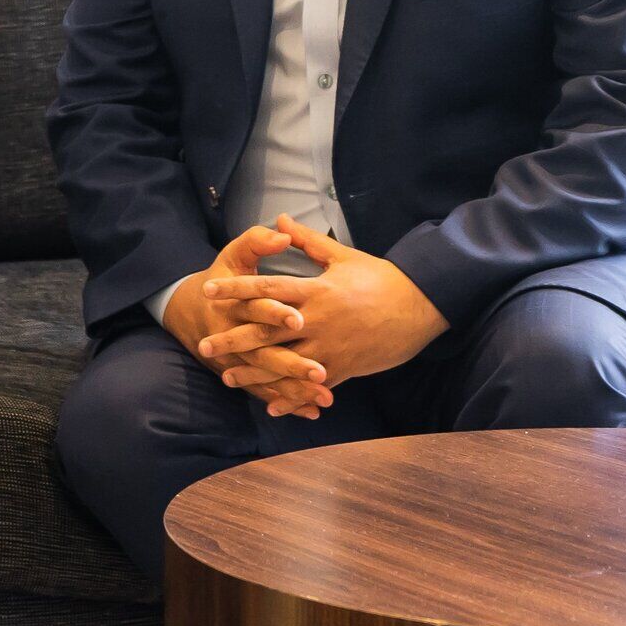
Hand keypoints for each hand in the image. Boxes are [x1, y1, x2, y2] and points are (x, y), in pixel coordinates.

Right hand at [162, 224, 337, 417]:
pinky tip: (313, 410)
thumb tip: (281, 233)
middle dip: (290, 363)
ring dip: (294, 389)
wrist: (188, 312)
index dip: (274, 314)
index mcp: (233, 303)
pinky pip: (265, 392)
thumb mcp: (233, 255)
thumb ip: (256, 241)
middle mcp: (233, 334)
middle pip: (263, 351)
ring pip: (266, 377)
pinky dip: (288, 403)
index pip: (255, 308)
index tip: (298, 320)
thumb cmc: (222, 279)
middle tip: (319, 371)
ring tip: (324, 394)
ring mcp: (237, 359)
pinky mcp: (242, 373)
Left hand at [199, 215, 446, 416]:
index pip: (267, 288)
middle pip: (267, 330)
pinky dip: (291, 396)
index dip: (236, 289)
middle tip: (204, 345)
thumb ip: (306, 241)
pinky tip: (271, 406)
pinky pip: (311, 384)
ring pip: (284, 362)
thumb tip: (279, 219)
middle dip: (233, 338)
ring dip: (253, 372)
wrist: (420, 307)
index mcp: (315, 290)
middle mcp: (317, 320)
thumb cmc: (380, 278)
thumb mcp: (342, 256)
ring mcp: (329, 347)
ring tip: (226, 377)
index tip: (208, 290)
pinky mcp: (343, 368)